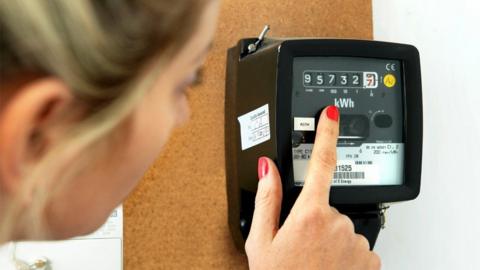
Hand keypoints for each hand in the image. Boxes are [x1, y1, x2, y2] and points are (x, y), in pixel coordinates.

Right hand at [245, 106, 380, 269]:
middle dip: (315, 217)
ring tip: (313, 259)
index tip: (332, 114)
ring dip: (330, 237)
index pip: (321, 162)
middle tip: (300, 243)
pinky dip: (345, 252)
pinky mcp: (371, 259)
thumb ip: (266, 199)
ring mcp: (357, 243)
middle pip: (328, 204)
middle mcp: (338, 224)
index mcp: (310, 214)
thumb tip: (268, 169)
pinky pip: (356, 245)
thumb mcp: (260, 241)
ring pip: (342, 226)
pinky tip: (328, 266)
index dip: (327, 133)